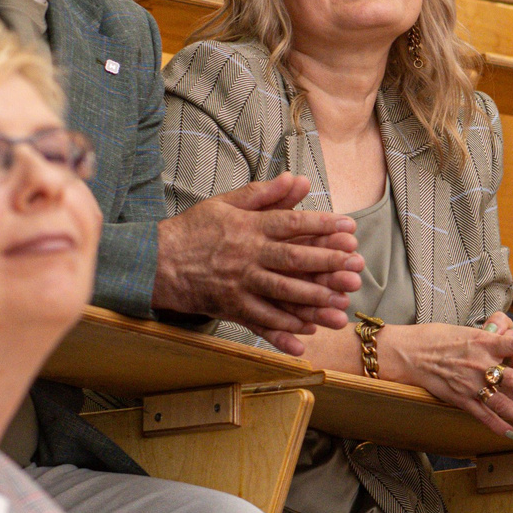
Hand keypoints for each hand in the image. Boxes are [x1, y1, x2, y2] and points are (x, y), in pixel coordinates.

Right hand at [152, 175, 364, 351]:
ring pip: (281, 292)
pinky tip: (306, 334)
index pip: (290, 223)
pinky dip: (283, 329)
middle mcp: (246, 255)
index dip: (322, 225)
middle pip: (292, 258)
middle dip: (327, 263)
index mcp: (248, 227)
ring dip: (312, 299)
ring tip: (340, 304)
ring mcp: (239, 283)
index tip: (350, 227)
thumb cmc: (197, 230)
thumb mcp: (226, 204)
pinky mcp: (231, 306)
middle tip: (356, 266)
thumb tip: (297, 178)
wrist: (156, 262)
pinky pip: (260, 320)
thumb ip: (264, 194)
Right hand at [382, 319, 512, 440]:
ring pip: (503, 403)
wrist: (409, 352)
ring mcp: (470, 383)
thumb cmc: (441, 338)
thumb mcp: (471, 331)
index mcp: (486, 342)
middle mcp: (480, 363)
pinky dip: (500, 427)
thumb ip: (498, 334)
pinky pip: (483, 416)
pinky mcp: (460, 399)